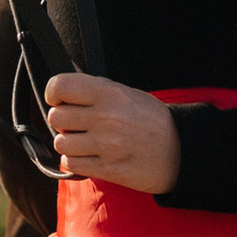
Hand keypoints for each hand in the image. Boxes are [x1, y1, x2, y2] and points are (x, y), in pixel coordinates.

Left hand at [43, 71, 180, 195]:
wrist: (182, 152)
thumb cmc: (153, 121)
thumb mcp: (127, 94)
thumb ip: (95, 86)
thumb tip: (67, 68)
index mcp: (110, 93)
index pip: (61, 86)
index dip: (54, 93)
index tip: (59, 99)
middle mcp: (106, 117)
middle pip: (56, 117)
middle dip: (63, 121)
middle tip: (78, 124)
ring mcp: (106, 145)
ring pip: (61, 143)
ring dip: (69, 143)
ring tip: (86, 142)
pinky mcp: (108, 169)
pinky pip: (72, 164)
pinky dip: (76, 161)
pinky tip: (90, 156)